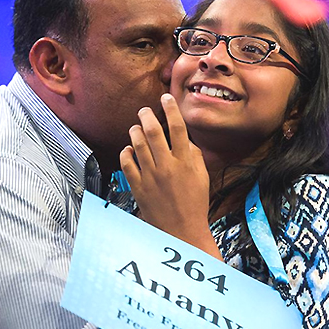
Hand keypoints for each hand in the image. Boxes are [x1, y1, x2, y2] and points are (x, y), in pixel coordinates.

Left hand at [120, 94, 221, 258]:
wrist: (182, 231)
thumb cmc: (195, 204)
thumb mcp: (202, 177)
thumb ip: (194, 155)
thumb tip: (185, 139)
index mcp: (185, 162)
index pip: (178, 128)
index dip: (171, 109)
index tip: (166, 97)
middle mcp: (167, 167)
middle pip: (153, 132)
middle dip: (147, 115)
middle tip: (145, 110)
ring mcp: (150, 177)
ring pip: (137, 145)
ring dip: (135, 131)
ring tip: (136, 127)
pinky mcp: (138, 187)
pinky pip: (126, 164)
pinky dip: (126, 153)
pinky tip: (128, 149)